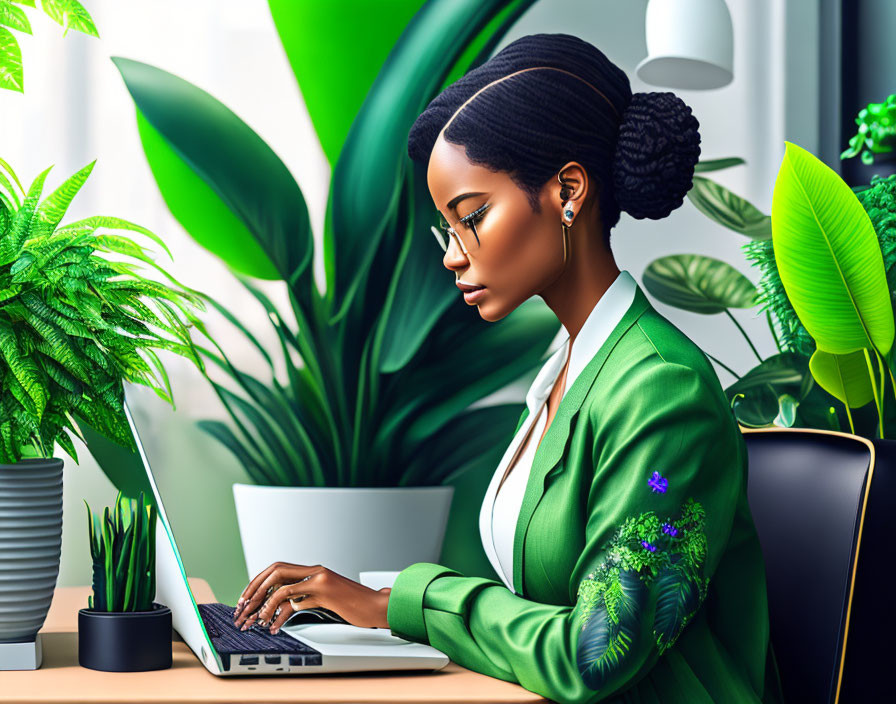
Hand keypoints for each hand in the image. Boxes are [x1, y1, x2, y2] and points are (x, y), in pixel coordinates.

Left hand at [231, 562, 391, 632]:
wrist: (377, 607)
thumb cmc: (354, 605)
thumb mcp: (327, 598)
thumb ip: (307, 596)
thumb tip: (282, 606)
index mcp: (314, 571)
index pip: (279, 568)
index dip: (259, 581)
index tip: (247, 597)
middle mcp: (315, 571)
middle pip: (275, 571)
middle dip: (255, 588)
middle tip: (243, 607)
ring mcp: (320, 580)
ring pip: (281, 585)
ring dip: (263, 603)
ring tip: (255, 619)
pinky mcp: (324, 592)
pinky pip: (294, 600)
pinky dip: (279, 614)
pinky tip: (274, 626)